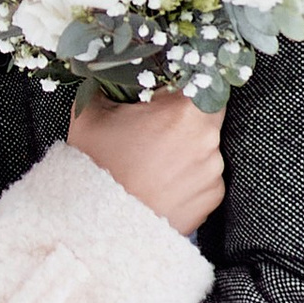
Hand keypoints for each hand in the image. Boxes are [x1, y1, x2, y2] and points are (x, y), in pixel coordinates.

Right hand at [69, 88, 225, 235]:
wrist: (100, 229)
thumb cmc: (95, 169)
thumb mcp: (90, 115)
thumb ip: (107, 85)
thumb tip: (111, 73)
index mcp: (184, 111)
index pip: (204, 80)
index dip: (188, 83)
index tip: (169, 91)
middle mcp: (207, 139)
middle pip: (207, 114)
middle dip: (184, 117)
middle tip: (154, 127)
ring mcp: (212, 172)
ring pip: (205, 147)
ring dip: (185, 148)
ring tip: (152, 161)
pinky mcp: (212, 199)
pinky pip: (204, 177)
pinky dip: (187, 177)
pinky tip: (160, 183)